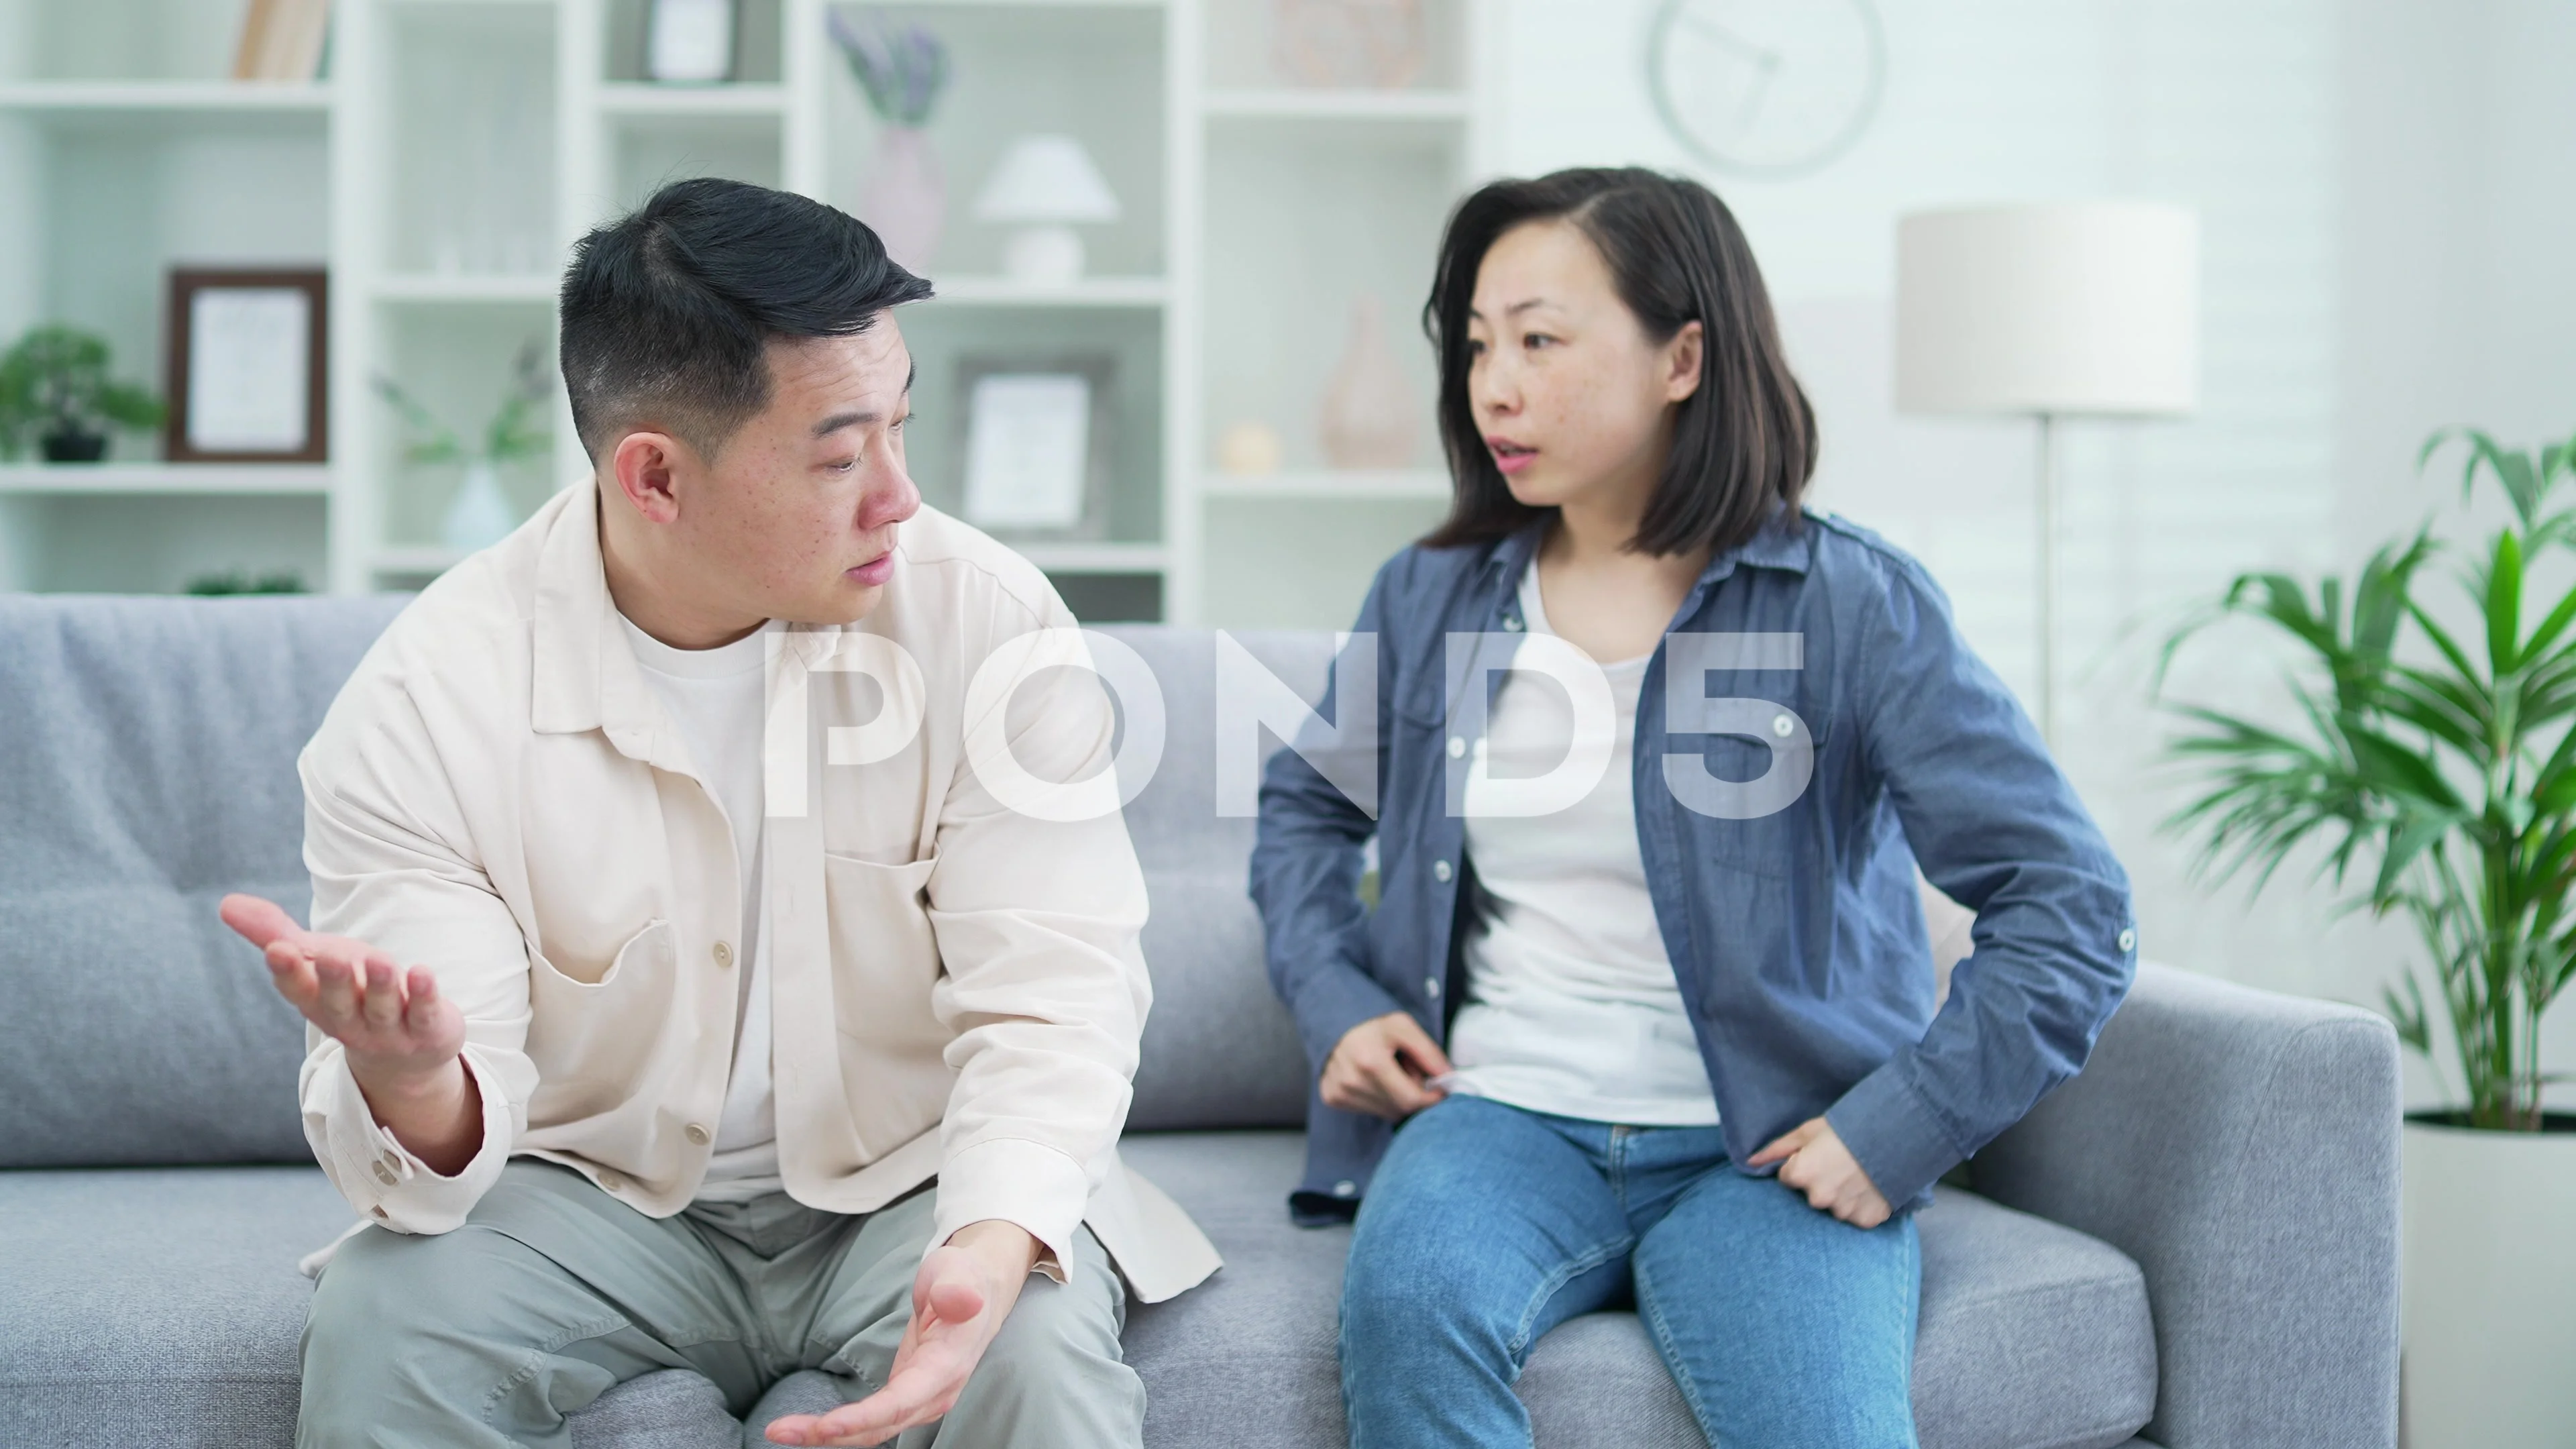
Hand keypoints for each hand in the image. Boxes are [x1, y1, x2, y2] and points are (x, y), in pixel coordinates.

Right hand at [218, 893, 479, 1172]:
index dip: (288, 972)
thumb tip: (225, 902)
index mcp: (318, 1003)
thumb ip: (274, 934)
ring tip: (378, 960)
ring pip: (382, 1008)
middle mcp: (350, 1020)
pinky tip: (422, 972)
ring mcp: (390, 1029)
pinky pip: (426, 1013)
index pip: (298, 990)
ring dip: (379, 985)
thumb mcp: (317, 961)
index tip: (277, 950)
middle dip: (333, 980)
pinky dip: (425, 995)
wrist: (407, 1052)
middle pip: (339, 1002)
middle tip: (328, 957)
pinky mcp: (429, 1030)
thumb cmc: (353, 993)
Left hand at [766, 1221, 1037, 1446]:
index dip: (864, 1418)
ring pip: (872, 1428)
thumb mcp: (960, 1272)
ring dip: (827, 1434)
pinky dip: (839, 1427)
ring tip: (781, 1430)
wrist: (978, 1288)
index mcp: (948, 1365)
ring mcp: (921, 1399)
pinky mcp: (905, 1396)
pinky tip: (809, 1427)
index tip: (825, 1427)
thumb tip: (963, 1299)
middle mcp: (935, 1392)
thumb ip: (958, 1289)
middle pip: (880, 1424)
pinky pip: (871, 1420)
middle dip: (830, 1433)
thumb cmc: (965, 1276)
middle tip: (779, 1429)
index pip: (903, 1401)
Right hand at [1320, 1011, 1452, 1119]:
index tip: (1439, 1089)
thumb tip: (1448, 1078)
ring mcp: (1339, 1092)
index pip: (1411, 1100)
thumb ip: (1429, 1052)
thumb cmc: (1372, 1025)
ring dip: (1396, 1098)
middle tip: (1410, 1073)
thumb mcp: (1404, 1027)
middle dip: (1413, 1095)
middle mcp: (1352, 1082)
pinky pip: (1368, 1110)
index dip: (1431, 1098)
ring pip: (1385, 1113)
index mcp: (1371, 1063)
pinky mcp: (1332, 1098)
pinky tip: (1373, 1080)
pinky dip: (1378, 1100)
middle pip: (1399, 1109)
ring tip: (1389, 1074)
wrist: (1331, 1021)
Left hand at [1748, 1117, 1893, 1228]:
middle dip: (1820, 1183)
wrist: (1895, 1135)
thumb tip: (1751, 1162)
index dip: (1800, 1166)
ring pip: (1834, 1207)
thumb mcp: (1808, 1131)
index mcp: (1801, 1175)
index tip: (1817, 1156)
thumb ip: (1778, 1149)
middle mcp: (1819, 1198)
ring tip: (1856, 1175)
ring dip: (1841, 1196)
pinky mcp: (1865, 1220)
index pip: (1788, 1178)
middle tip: (1839, 1165)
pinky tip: (1868, 1188)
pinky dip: (1861, 1205)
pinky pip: (1857, 1216)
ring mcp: (1844, 1212)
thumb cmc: (1848, 1129)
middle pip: (1811, 1196)